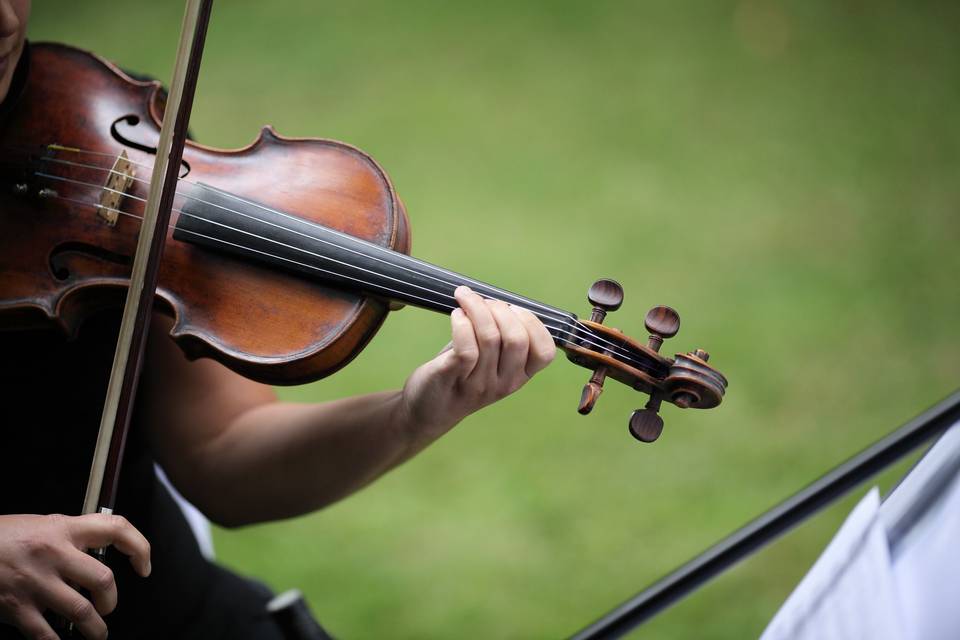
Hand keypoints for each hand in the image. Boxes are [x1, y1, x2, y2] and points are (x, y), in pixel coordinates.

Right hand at [0, 513, 150, 639]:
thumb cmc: (2, 537)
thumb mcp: (40, 525)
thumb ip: (68, 537)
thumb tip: (95, 554)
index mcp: (62, 528)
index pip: (116, 529)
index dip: (139, 547)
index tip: (143, 565)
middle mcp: (53, 554)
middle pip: (103, 580)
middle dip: (111, 600)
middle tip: (107, 607)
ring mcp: (34, 582)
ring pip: (82, 612)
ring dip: (95, 628)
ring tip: (97, 633)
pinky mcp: (16, 607)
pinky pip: (46, 635)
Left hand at [400, 286, 555, 441]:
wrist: (429, 410)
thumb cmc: (462, 375)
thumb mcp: (492, 362)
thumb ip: (504, 338)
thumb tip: (503, 302)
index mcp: (519, 377)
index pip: (544, 352)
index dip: (532, 322)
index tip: (512, 308)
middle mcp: (504, 383)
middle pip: (517, 339)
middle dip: (501, 310)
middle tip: (483, 301)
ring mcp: (480, 383)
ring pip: (490, 337)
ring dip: (477, 308)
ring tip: (465, 299)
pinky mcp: (454, 377)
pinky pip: (466, 346)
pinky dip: (462, 323)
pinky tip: (456, 314)